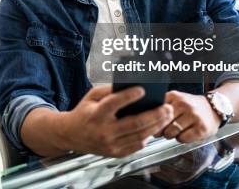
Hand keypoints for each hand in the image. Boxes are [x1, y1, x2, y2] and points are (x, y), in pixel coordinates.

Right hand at [57, 85, 172, 156]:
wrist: (71, 135)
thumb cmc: (84, 112)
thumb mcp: (92, 96)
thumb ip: (110, 90)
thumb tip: (131, 85)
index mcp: (96, 114)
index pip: (114, 103)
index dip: (129, 96)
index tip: (143, 90)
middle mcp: (104, 131)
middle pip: (135, 123)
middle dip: (155, 115)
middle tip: (167, 107)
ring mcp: (110, 144)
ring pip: (140, 136)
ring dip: (157, 126)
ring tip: (166, 116)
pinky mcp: (115, 153)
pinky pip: (137, 146)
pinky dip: (148, 136)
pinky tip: (154, 127)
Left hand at [158, 91, 220, 142]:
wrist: (214, 108)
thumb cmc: (190, 107)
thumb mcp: (176, 100)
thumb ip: (162, 107)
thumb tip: (146, 120)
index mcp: (174, 96)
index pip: (156, 111)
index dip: (153, 120)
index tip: (153, 124)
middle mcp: (184, 104)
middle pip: (162, 123)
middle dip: (161, 129)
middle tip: (165, 130)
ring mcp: (193, 116)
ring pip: (171, 132)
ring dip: (171, 135)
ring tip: (176, 131)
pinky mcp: (201, 128)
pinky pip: (183, 139)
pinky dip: (181, 139)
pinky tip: (186, 133)